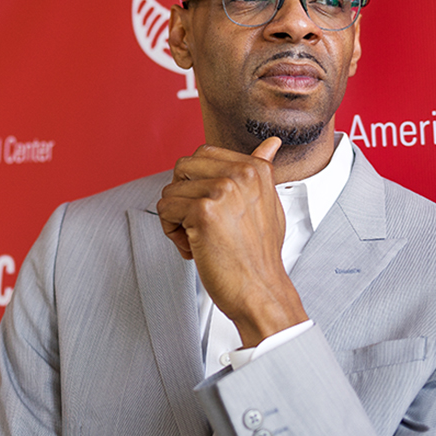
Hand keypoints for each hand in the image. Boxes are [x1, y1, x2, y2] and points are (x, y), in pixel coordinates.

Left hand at [156, 137, 308, 346]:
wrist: (260, 292)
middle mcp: (241, 174)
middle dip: (182, 196)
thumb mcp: (269, 204)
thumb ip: (262, 171)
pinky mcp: (203, 211)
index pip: (203, 154)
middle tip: (200, 224)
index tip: (212, 208)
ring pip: (170, 191)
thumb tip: (270, 143)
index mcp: (255, 168)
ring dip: (176, 218)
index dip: (197, 182)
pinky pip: (165, 210)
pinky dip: (172, 232)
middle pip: (182, 167)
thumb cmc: (259, 255)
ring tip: (200, 239)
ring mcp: (222, 190)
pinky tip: (194, 247)